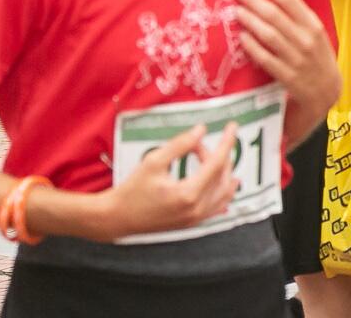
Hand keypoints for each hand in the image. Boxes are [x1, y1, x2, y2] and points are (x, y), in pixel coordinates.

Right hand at [99, 122, 238, 238]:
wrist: (118, 217)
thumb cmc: (133, 189)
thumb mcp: (154, 161)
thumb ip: (180, 145)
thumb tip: (201, 130)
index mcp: (188, 194)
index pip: (216, 163)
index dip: (226, 142)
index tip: (232, 127)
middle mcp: (196, 209)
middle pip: (222, 177)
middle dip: (218, 155)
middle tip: (200, 145)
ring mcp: (195, 219)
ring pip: (224, 194)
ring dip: (224, 173)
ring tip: (215, 158)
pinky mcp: (192, 223)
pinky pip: (217, 207)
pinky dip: (224, 192)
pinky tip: (226, 183)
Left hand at [238, 0, 339, 122]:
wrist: (326, 91)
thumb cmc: (317, 55)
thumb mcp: (313, 28)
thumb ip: (295, 5)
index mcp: (313, 25)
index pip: (290, 0)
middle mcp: (306, 40)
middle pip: (276, 15)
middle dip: (255, 0)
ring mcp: (297, 59)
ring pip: (270, 35)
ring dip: (251, 21)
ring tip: (236, 10)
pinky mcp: (287, 76)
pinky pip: (266, 58)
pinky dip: (253, 46)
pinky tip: (242, 36)